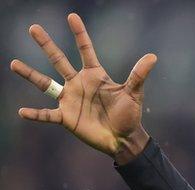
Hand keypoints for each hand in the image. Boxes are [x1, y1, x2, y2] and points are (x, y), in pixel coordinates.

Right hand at [9, 13, 156, 163]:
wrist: (123, 138)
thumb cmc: (129, 115)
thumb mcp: (133, 93)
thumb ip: (138, 75)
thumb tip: (153, 56)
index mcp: (94, 75)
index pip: (85, 50)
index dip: (79, 34)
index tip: (71, 16)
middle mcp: (78, 84)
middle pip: (59, 60)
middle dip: (46, 44)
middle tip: (33, 28)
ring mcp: (70, 99)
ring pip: (45, 84)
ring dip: (30, 74)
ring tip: (13, 63)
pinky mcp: (66, 117)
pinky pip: (46, 114)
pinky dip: (35, 114)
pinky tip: (22, 111)